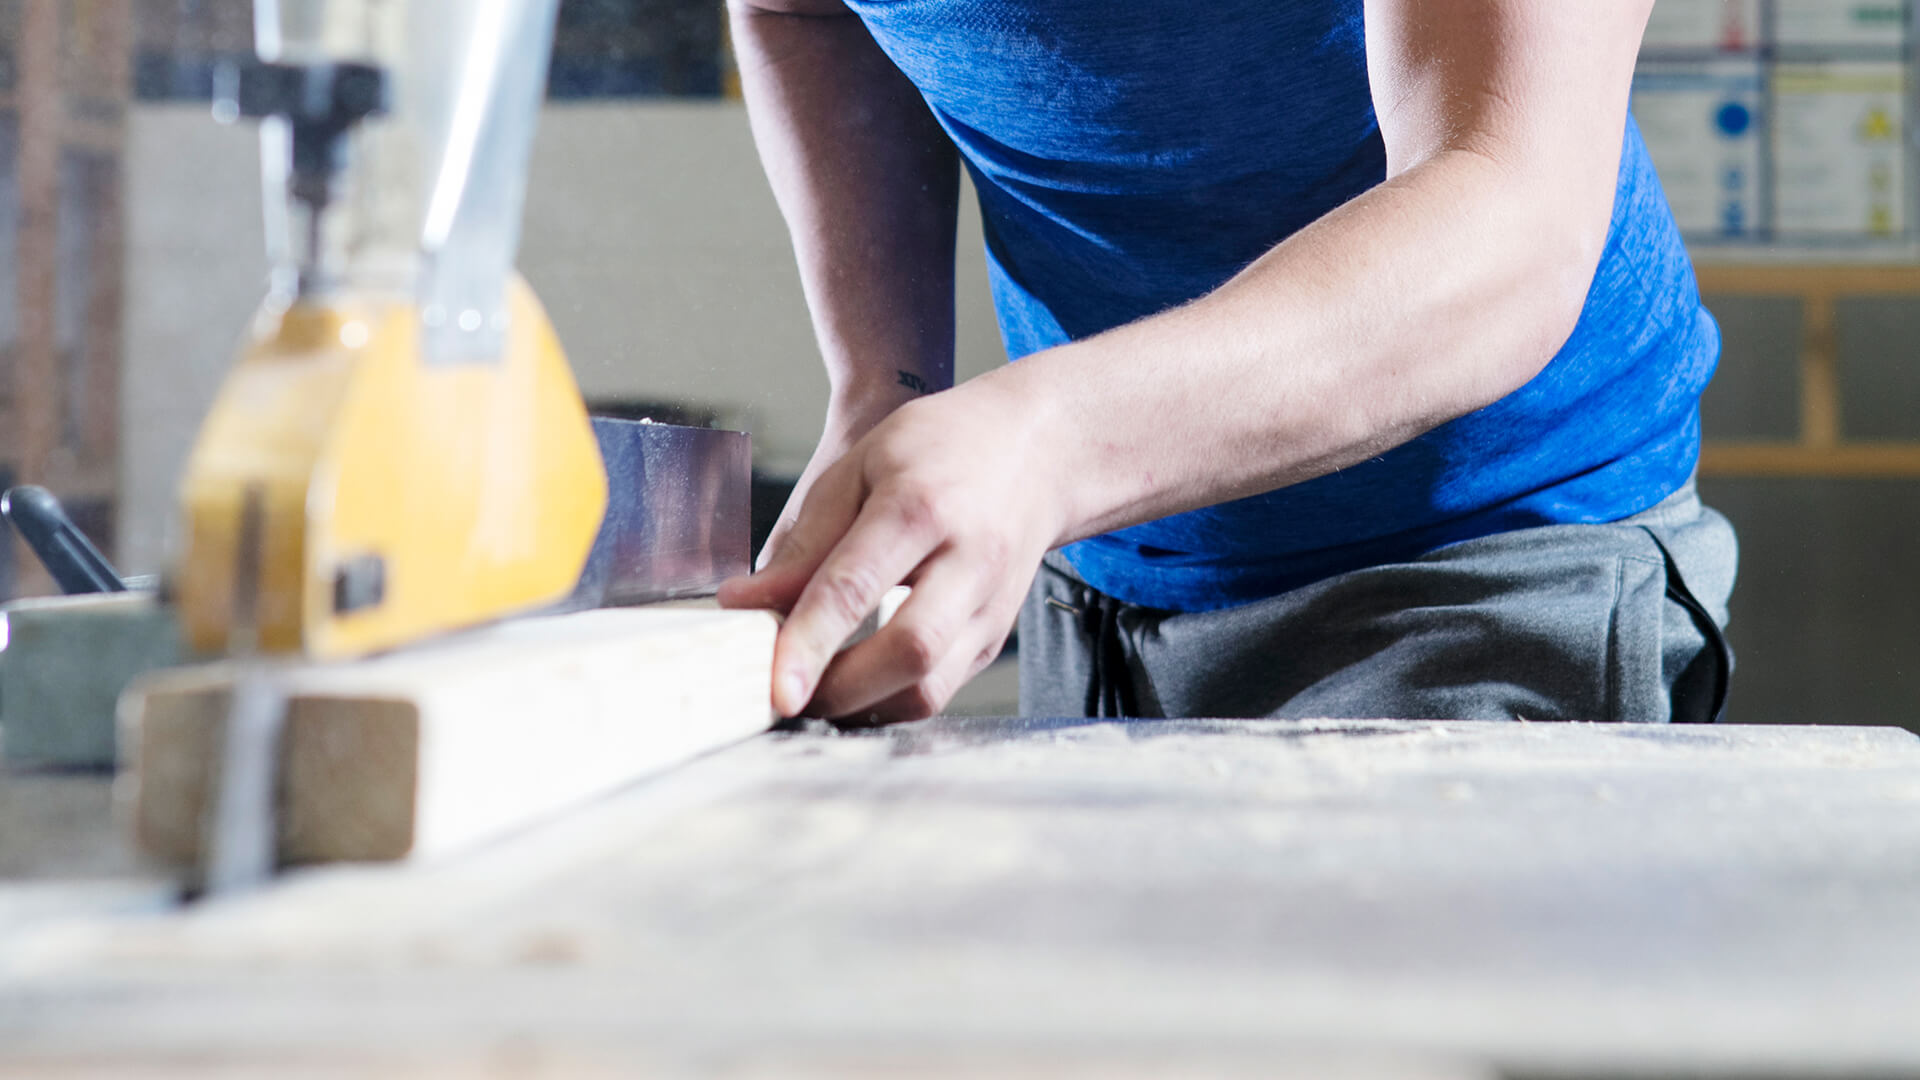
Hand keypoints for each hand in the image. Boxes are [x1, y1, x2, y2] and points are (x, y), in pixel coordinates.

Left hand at [718, 377, 1063, 721]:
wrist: (1037, 451)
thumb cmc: (941, 448)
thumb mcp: (860, 468)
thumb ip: (806, 541)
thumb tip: (746, 603)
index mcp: (921, 507)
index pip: (857, 588)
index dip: (810, 643)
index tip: (774, 687)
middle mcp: (968, 563)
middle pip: (909, 652)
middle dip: (837, 690)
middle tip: (784, 694)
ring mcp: (990, 606)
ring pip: (929, 688)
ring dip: (862, 707)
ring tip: (813, 693)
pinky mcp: (995, 636)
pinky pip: (940, 690)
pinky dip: (888, 701)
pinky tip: (854, 686)